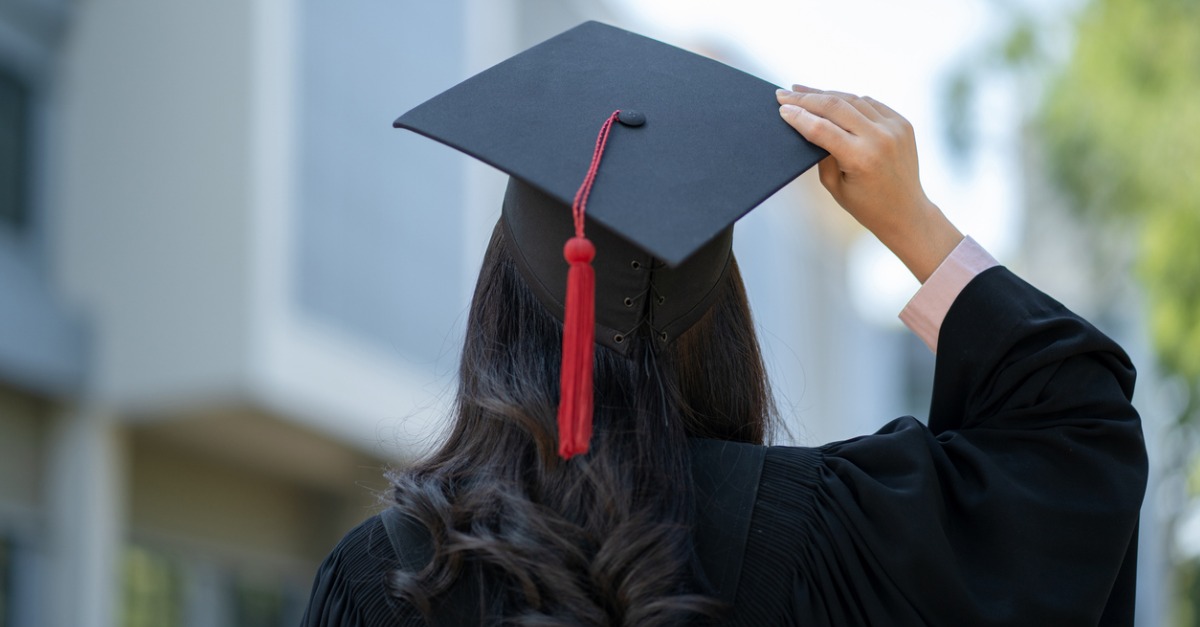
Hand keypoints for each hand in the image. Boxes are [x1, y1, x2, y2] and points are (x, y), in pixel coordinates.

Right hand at [776, 86, 961, 282]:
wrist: (906, 211)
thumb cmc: (867, 205)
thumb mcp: (834, 186)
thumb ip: (821, 154)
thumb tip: (807, 124)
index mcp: (861, 158)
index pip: (821, 128)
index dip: (799, 116)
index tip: (782, 109)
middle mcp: (880, 138)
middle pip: (836, 106)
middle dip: (806, 98)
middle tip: (785, 94)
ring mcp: (894, 128)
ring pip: (853, 99)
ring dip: (826, 94)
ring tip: (804, 92)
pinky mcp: (902, 123)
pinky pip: (870, 103)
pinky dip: (849, 100)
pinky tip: (833, 100)